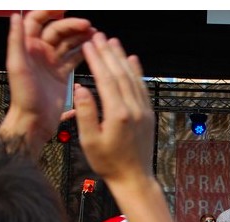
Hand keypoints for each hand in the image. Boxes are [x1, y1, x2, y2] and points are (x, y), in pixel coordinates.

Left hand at [0, 11, 94, 156]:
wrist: (33, 122)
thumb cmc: (23, 97)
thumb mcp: (17, 66)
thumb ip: (15, 40)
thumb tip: (14, 15)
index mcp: (27, 48)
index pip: (37, 21)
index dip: (49, 12)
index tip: (63, 9)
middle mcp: (39, 53)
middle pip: (57, 31)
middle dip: (72, 26)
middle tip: (87, 26)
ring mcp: (52, 64)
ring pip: (68, 43)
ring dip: (80, 37)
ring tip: (94, 35)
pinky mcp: (61, 75)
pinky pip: (73, 58)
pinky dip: (83, 52)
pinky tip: (92, 49)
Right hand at [75, 33, 155, 183]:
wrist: (134, 178)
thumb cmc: (108, 163)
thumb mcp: (90, 141)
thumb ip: (85, 113)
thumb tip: (81, 88)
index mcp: (118, 115)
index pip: (106, 80)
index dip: (97, 60)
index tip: (88, 45)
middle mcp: (134, 109)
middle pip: (120, 74)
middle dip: (108, 53)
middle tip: (98, 36)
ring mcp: (144, 111)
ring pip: (133, 78)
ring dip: (122, 58)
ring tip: (113, 42)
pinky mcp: (148, 115)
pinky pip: (143, 88)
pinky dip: (137, 72)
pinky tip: (132, 60)